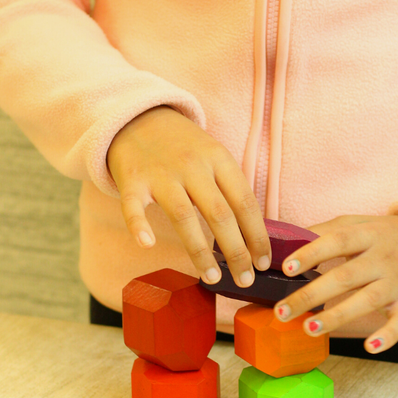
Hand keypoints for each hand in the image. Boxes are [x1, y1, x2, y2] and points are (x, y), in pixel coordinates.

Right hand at [107, 106, 270, 285]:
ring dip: (200, 251)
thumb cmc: (184, 147)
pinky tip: (148, 244)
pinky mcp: (132, 180)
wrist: (138, 117)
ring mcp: (161, 173)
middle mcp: (193, 165)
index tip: (264, 262)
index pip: (245, 202)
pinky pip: (134, 206)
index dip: (257, 235)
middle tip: (246, 280)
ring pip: (184, 216)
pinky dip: (139, 225)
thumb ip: (231, 189)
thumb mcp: (214, 157)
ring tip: (212, 278)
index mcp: (219, 159)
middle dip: (236, 251)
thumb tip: (255, 236)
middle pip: (220, 214)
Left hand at [273, 214, 397, 353]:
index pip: (336, 241)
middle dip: (310, 295)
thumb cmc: (392, 236)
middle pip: (344, 276)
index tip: (286, 268)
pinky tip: (370, 346)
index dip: (311, 252)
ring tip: (309, 328)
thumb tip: (288, 238)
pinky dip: (388, 335)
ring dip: (337, 316)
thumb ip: (329, 230)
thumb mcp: (364, 224)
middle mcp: (383, 258)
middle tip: (281, 311)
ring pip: (367, 300)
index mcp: (368, 235)